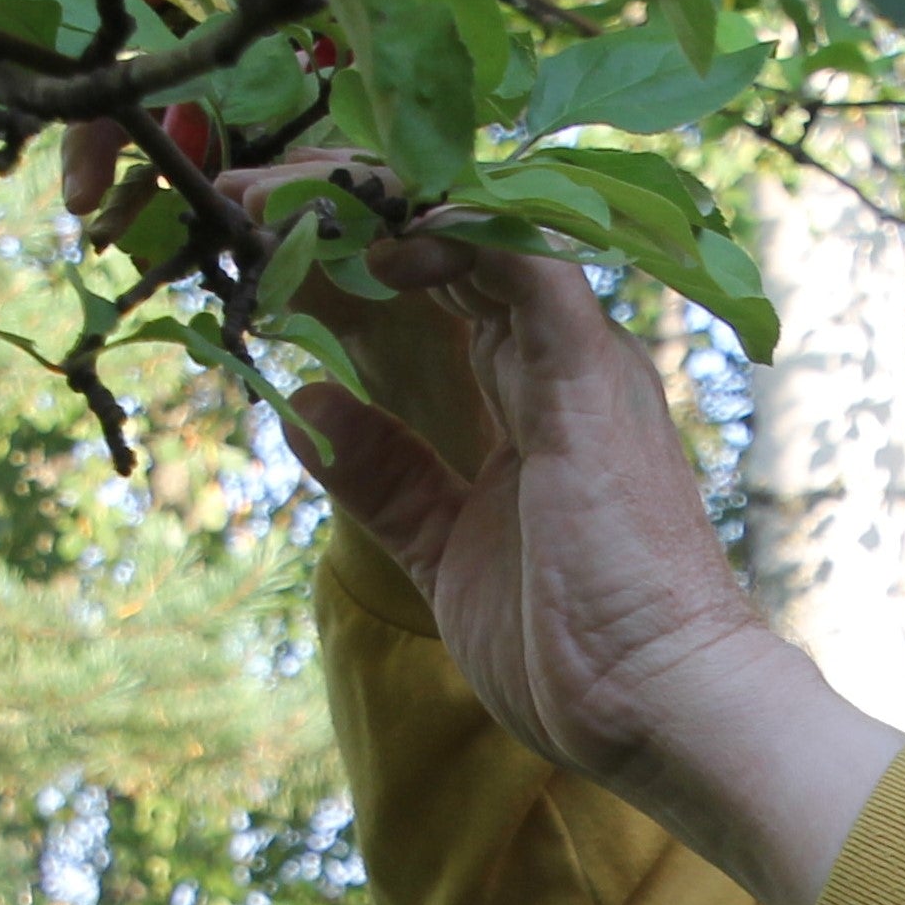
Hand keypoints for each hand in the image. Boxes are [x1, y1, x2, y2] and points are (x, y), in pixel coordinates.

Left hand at [284, 232, 904, 904]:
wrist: (654, 705)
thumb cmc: (574, 647)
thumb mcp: (442, 549)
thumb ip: (385, 477)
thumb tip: (306, 409)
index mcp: (534, 391)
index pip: (439, 284)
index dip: (350, 253)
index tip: (262, 246)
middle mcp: (561, 356)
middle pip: (449, 238)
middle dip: (346, 206)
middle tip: (250, 198)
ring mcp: (579, 360)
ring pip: (480, 230)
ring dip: (376, 206)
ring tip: (283, 202)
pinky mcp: (587, 377)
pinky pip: (523, 265)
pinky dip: (449, 237)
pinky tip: (372, 245)